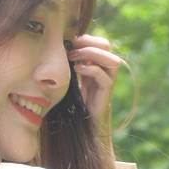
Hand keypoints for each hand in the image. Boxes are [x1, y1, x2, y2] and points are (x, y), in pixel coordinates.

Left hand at [69, 30, 126, 144]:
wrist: (80, 129)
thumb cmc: (70, 106)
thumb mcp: (67, 81)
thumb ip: (68, 66)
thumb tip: (56, 50)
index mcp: (95, 66)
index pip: (99, 43)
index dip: (86, 38)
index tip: (69, 40)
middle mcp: (104, 72)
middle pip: (107, 47)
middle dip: (89, 43)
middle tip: (71, 46)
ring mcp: (107, 83)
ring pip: (111, 60)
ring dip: (91, 54)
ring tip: (73, 57)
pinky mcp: (106, 95)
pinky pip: (105, 77)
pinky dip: (91, 70)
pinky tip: (77, 69)